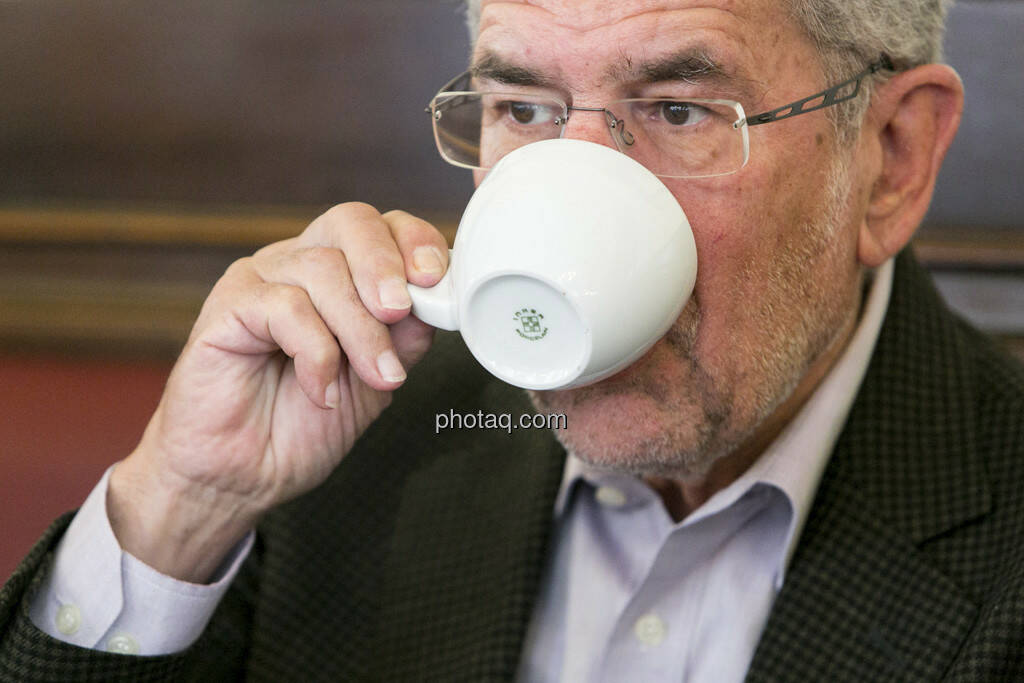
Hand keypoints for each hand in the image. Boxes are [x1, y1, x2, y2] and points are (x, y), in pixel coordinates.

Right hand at [108, 204, 448, 581]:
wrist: (244, 476)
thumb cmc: (302, 426)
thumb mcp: (375, 380)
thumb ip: (404, 338)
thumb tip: (438, 303)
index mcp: (337, 273)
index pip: (379, 226)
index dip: (412, 240)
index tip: (435, 279)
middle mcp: (297, 264)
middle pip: (350, 222)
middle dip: (386, 265)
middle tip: (400, 312)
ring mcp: (260, 281)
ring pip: (323, 270)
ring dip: (360, 330)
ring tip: (375, 378)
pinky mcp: (228, 307)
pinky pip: (284, 307)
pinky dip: (316, 354)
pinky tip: (319, 391)